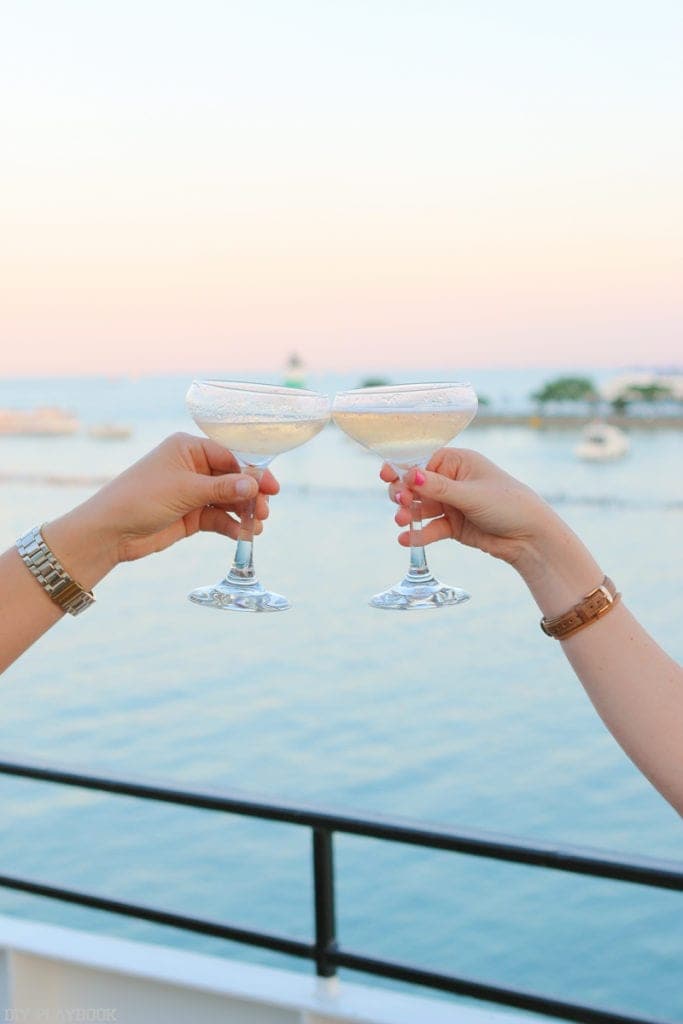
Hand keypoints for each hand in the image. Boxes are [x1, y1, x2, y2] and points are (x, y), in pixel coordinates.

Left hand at [44, 433, 278, 586]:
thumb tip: (255, 484)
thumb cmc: (141, 498)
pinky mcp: (190, 516)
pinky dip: (231, 526)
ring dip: (243, 512)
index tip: (272, 488)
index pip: (230, 456)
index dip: (252, 472)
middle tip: (264, 511)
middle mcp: (192, 467)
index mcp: (188, 449)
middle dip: (250, 495)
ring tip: (257, 526)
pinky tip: (243, 535)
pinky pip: (218, 518)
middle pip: (232, 479)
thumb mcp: (185, 489)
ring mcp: (191, 493)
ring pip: (227, 500)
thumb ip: (222, 487)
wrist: (110, 532)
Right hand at [380, 448, 561, 578]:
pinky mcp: (453, 526)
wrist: (530, 537)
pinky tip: (405, 539)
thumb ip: (438, 487)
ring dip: (408, 514)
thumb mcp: (471, 494)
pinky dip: (418, 533)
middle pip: (417, 485)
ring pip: (421, 507)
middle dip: (403, 493)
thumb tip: (410, 474)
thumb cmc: (508, 504)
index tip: (386, 475)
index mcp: (459, 463)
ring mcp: (452, 504)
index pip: (423, 461)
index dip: (403, 468)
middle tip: (399, 503)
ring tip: (401, 522)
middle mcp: (453, 481)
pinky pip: (431, 528)